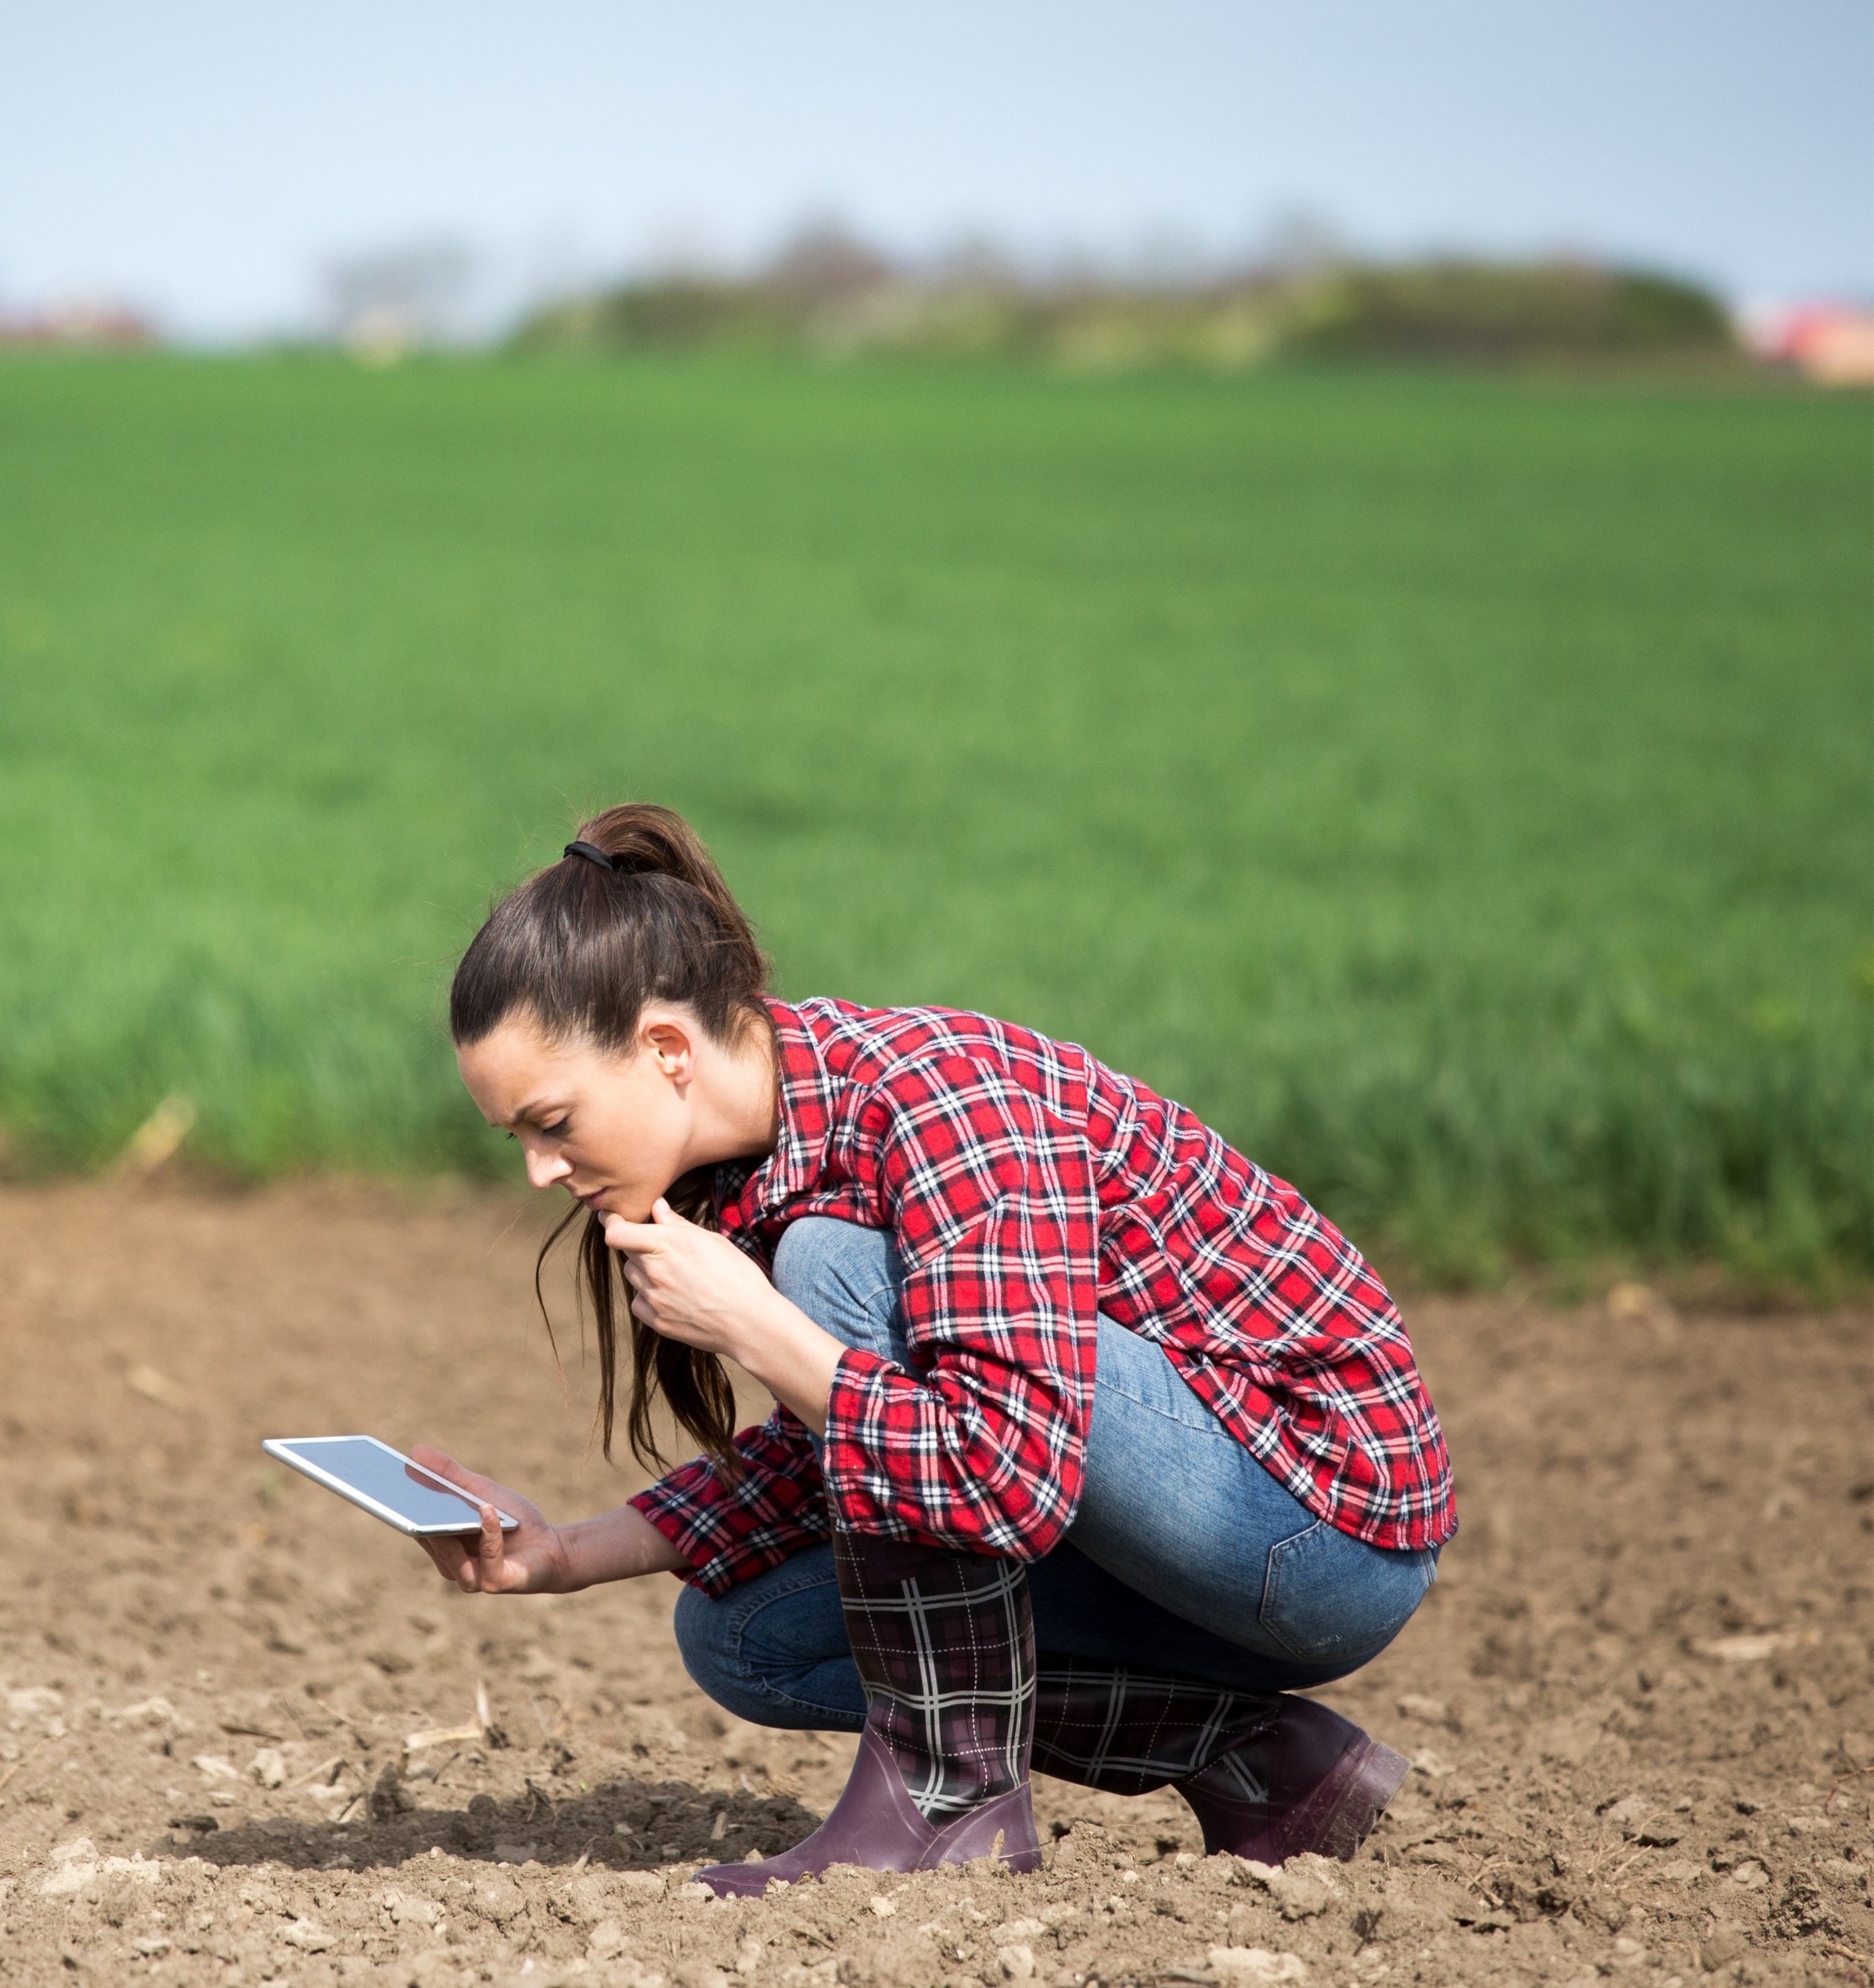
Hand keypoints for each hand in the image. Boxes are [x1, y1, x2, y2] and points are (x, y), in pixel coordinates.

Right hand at [406, 1446, 571, 1594]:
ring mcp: (472, 1578)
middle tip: (398, 1491)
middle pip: (427, 1540)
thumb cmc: (514, 1521)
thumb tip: (415, 1451)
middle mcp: (450, 1566)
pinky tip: (487, 1509)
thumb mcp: (481, 1490)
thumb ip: (449, 1475)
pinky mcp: (496, 1582)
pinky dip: (487, 1533)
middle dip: (414, 1516)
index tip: (377, 1483)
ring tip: (446, 1502)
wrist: (554, 1548)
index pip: (412, 1525)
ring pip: (450, 1555)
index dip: (395, 1507)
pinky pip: (487, 1558)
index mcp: (441, 1545)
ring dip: (451, 1528)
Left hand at [601, 1198, 784, 1361]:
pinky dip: (648, 1297)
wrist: (749, 1322)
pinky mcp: (656, 1321)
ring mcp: (653, 1298)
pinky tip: (673, 1296)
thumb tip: (657, 1207)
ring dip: (644, 1271)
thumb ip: (677, 1224)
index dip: (611, 1224)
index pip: (617, 1233)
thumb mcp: (712, 1240)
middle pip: (626, 1252)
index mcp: (667, 1243)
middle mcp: (654, 1270)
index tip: (613, 1220)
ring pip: (632, 1276)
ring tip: (675, 1275)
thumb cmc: (738, 1276)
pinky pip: (638, 1302)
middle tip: (664, 1249)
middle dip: (638, 1246)